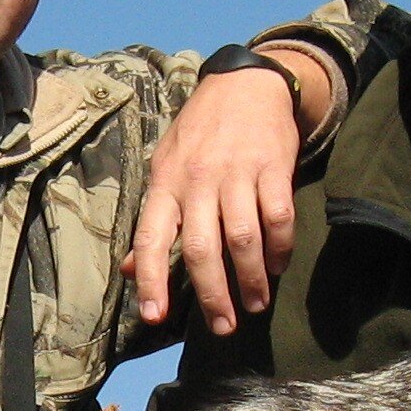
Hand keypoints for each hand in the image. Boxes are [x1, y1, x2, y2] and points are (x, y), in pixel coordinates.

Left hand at [123, 68, 302, 335]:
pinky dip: (280, 248)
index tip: (155, 317)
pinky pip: (278, 217)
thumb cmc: (199, 134)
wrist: (245, 83)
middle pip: (201, 249)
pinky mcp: (274, 168)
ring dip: (251, 279)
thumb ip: (152, 220)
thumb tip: (130, 269)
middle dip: (213, 295)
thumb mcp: (164, 167)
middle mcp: (198, 181)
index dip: (150, 280)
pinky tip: (278, 265)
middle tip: (224, 327)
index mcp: (166, 184)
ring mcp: (237, 174)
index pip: (151, 239)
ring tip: (256, 304)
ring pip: (243, 239)